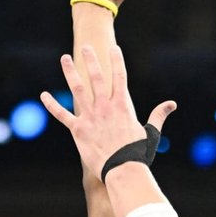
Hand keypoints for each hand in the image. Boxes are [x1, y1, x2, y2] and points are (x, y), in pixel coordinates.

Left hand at [42, 44, 173, 175]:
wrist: (123, 169)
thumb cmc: (138, 153)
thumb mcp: (152, 132)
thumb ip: (159, 115)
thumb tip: (172, 104)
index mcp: (123, 106)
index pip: (120, 77)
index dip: (117, 61)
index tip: (114, 48)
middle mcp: (105, 107)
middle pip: (97, 77)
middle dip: (91, 60)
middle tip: (85, 47)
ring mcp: (91, 116)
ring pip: (78, 89)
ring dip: (70, 72)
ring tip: (64, 58)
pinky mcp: (78, 129)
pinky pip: (62, 115)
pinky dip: (52, 105)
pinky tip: (43, 95)